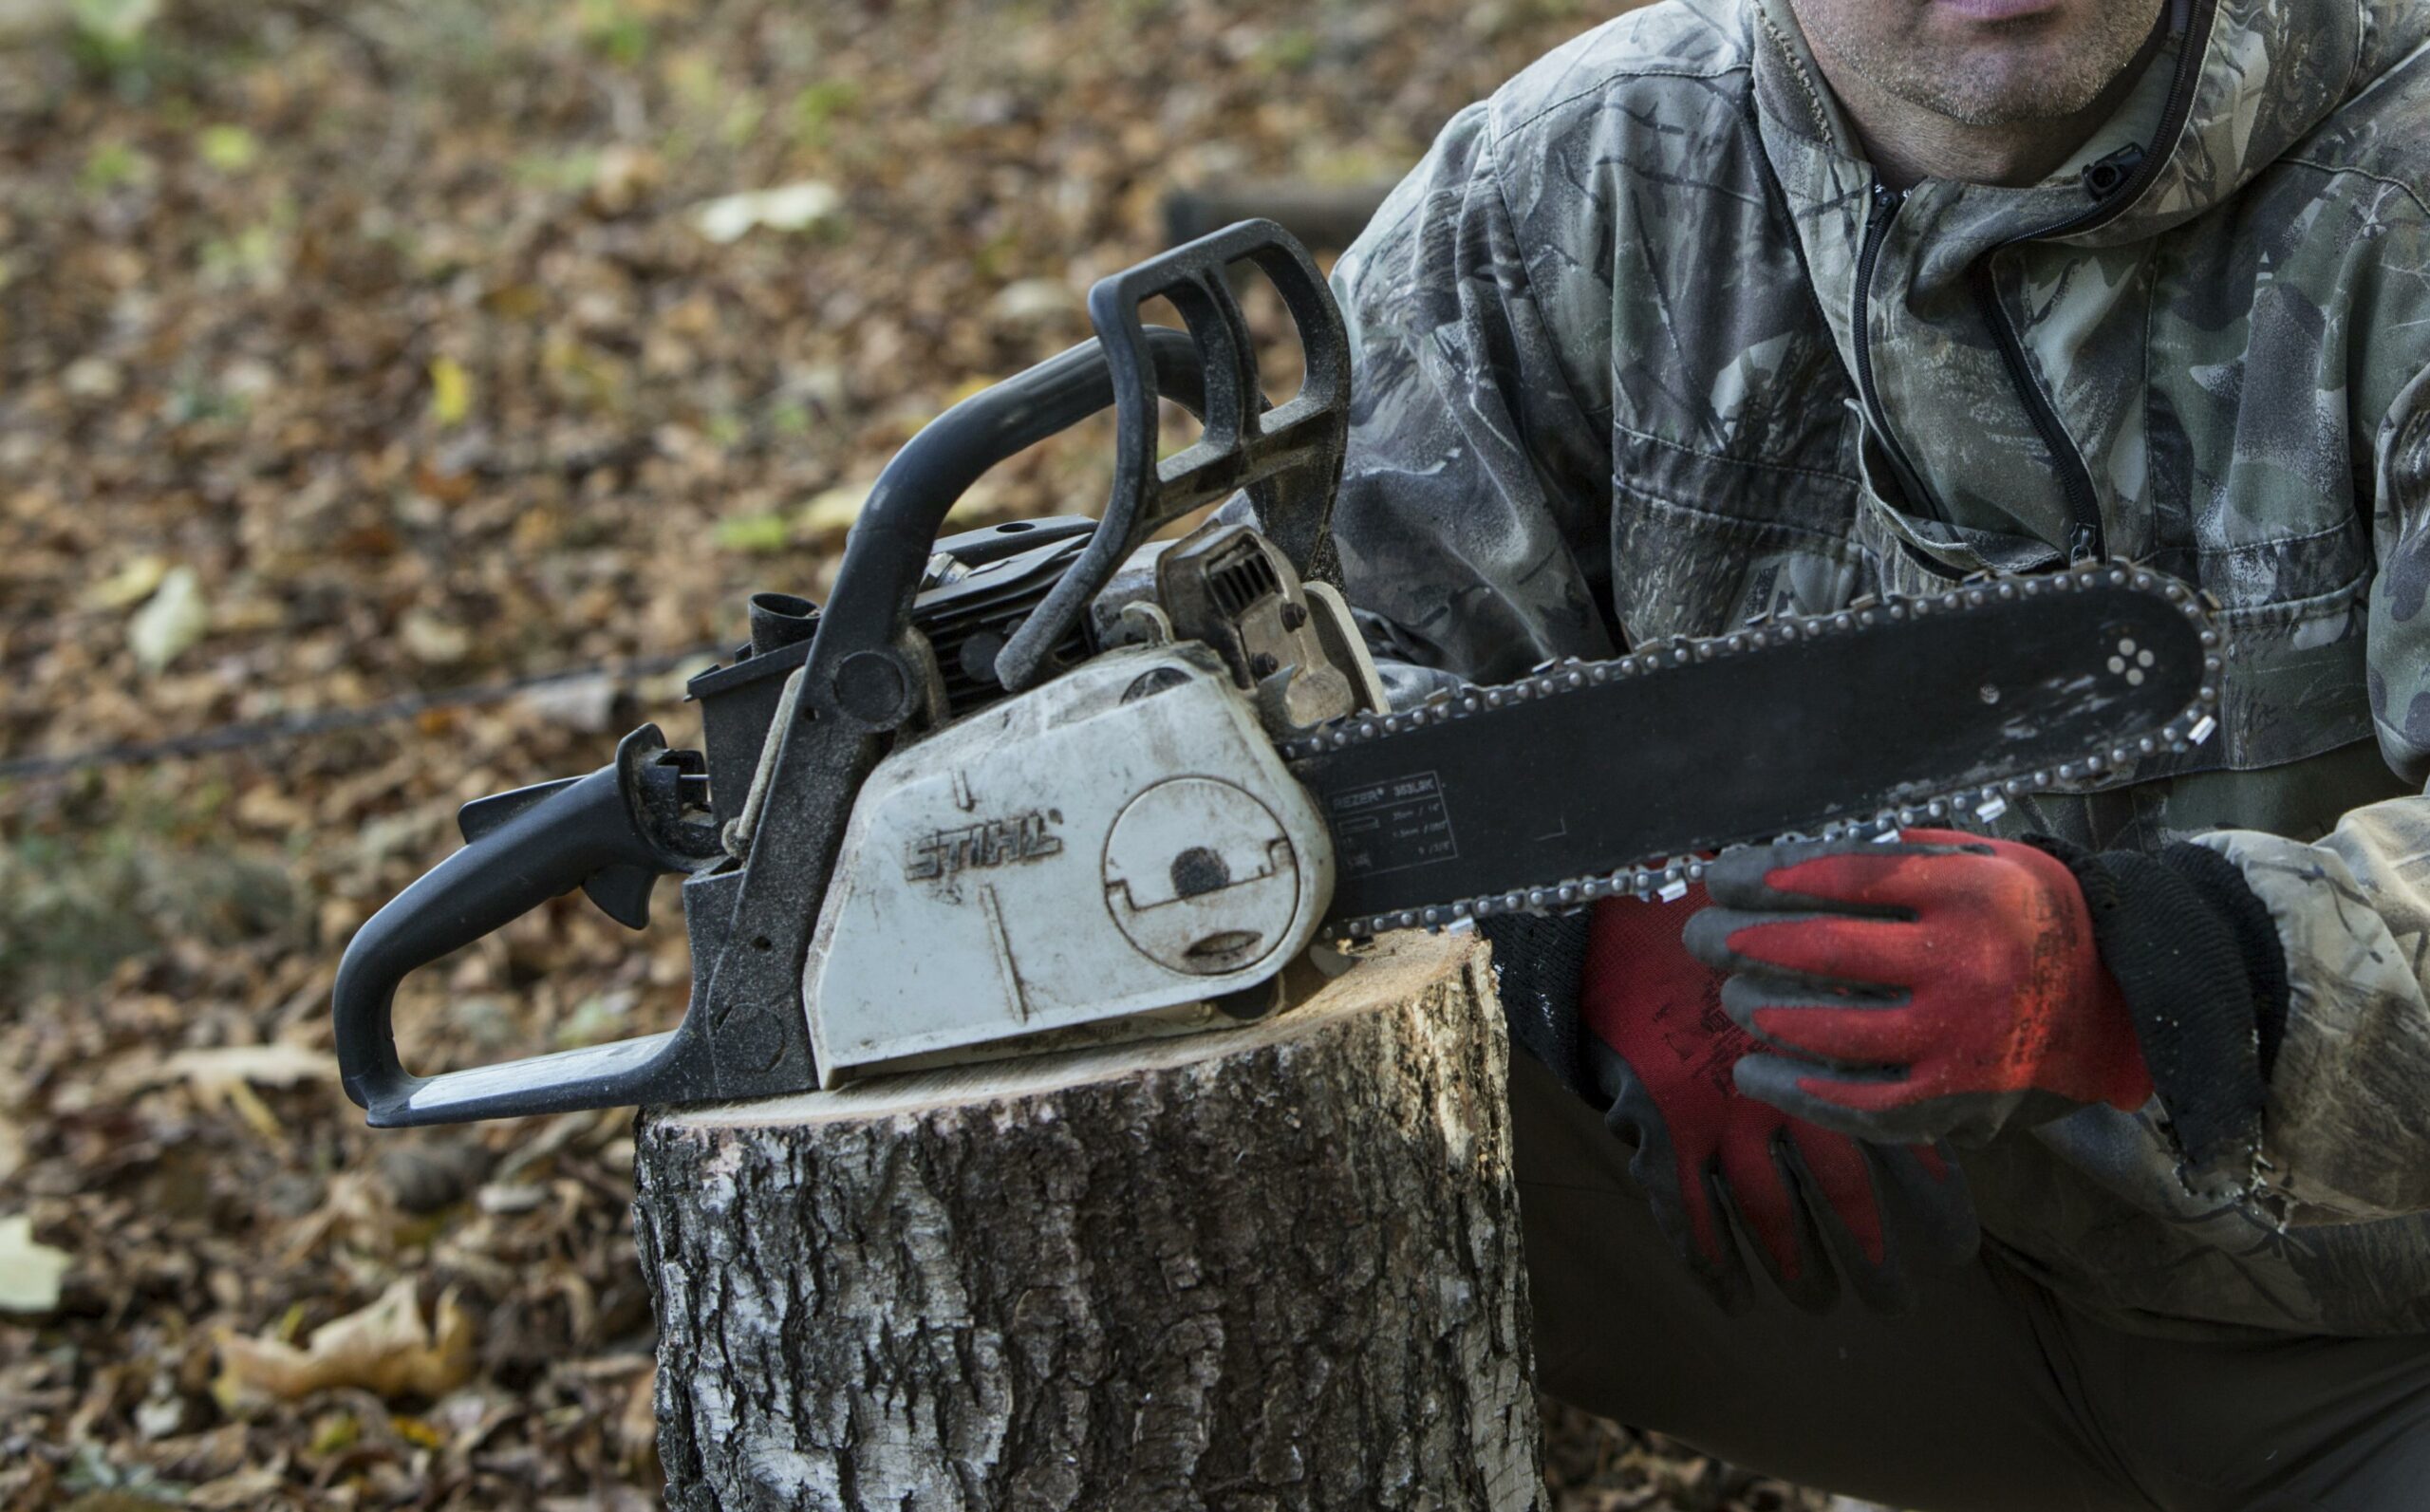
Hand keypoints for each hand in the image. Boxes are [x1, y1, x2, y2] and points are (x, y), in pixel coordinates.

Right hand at [1582, 886, 1976, 1313]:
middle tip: (1898, 1302)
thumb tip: (1932, 1069)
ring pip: (1772, 1216)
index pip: (1901, 1141)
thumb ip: (1865, 1010)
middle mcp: (1790, 1089)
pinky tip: (1733, 1300)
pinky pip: (1689, 1212)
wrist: (1629, 912)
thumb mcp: (1815, 954)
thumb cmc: (1732, 922)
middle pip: (1848, 1195)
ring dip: (1798, 1269)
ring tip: (1821, 1304)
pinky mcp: (1664, 1125)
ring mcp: (1723, 1113)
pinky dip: (1712, 1263)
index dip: (1932, 1202)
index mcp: (1837, 1048)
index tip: (1955, 1251)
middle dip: (1876, 1256)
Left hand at [1684, 830, 2155, 1144]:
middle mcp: (1967, 964)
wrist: (2123, 1002)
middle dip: (1742, 941)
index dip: (1765, 877)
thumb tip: (1780, 861)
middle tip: (1701, 935)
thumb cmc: (2028, 917)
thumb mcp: (1982, 856)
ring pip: (1831, 1030)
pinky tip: (1754, 1069)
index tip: (1722, 878)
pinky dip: (1797, 1089)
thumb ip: (1895, 854)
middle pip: (1822, 950)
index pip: (1839, 877)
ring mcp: (1962, 1039)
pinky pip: (1860, 1103)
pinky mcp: (1958, 1101)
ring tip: (1732, 995)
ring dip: (1761, 1011)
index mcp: (1969, 890)